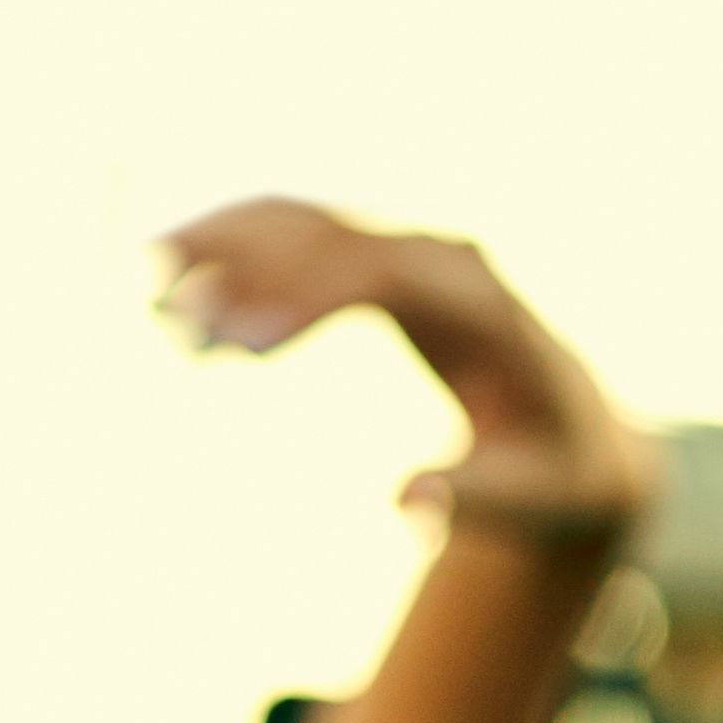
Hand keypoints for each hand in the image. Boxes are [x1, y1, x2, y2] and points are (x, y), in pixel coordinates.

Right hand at [156, 199, 656, 546]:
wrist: (570, 422)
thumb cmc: (551, 468)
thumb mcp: (530, 494)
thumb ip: (474, 494)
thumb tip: (406, 500)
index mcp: (485, 307)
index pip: (382, 276)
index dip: (305, 299)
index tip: (238, 347)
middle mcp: (443, 258)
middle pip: (329, 240)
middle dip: (250, 276)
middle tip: (175, 331)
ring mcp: (402, 247)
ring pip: (298, 222)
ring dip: (220, 247)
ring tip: (151, 295)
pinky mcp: (368, 256)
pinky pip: (287, 233)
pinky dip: (225, 247)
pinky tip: (162, 270)